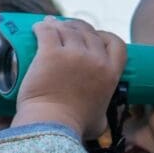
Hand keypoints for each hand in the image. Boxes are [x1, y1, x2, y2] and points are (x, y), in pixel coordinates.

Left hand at [12, 16, 125, 138]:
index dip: (104, 36)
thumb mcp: (99, 121)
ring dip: (60, 25)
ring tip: (50, 25)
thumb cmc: (74, 127)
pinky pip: (48, 31)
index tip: (93, 36)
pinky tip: (37, 26)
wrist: (51, 125)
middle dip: (78, 28)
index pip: (116, 43)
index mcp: (110, 74)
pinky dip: (42, 26)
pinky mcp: (50, 53)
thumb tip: (100, 115)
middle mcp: (95, 60)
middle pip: (89, 33)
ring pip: (68, 29)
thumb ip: (103, 113)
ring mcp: (73, 54)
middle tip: (65, 29)